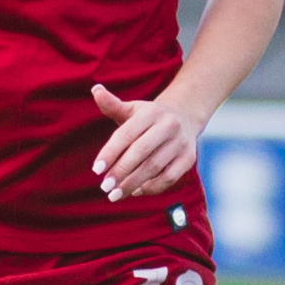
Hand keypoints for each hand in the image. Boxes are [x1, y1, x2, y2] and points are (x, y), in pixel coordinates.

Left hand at [87, 85, 201, 201]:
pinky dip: (151, 188)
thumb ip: (112, 105)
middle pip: (141, 152)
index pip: (127, 134)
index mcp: (151, 113)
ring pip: (154, 167)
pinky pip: (169, 178)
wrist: (185, 116)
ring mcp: (181, 143)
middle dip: (121, 171)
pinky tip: (136, 191)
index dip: (110, 152)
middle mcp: (169, 126)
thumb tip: (95, 90)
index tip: (96, 170)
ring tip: (115, 194)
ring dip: (133, 183)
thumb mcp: (132, 109)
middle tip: (105, 187)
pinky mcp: (189, 158)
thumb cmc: (148, 117)